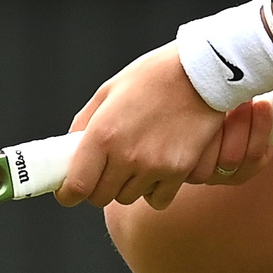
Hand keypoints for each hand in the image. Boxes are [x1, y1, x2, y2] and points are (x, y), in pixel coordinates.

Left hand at [57, 49, 272, 208]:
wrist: (203, 72)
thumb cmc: (154, 76)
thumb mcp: (109, 90)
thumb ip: (85, 123)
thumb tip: (70, 150)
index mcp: (103, 134)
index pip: (77, 186)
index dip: (69, 193)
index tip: (69, 191)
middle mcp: (126, 155)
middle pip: (100, 197)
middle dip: (98, 187)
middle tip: (105, 170)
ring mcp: (154, 166)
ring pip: (128, 198)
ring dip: (126, 186)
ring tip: (136, 161)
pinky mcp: (178, 171)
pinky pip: (158, 199)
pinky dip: (154, 191)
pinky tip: (157, 170)